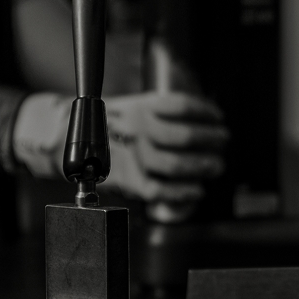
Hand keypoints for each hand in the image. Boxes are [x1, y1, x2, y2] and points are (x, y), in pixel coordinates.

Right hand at [102, 92, 227, 220]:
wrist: (75, 141)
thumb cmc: (113, 125)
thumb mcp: (134, 106)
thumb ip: (163, 111)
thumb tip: (205, 116)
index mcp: (140, 107)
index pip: (180, 106)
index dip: (205, 112)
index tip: (218, 116)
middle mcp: (136, 129)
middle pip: (182, 136)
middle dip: (209, 139)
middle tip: (223, 140)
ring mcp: (131, 156)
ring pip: (173, 164)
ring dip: (200, 166)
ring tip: (216, 165)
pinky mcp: (128, 181)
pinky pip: (159, 191)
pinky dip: (182, 193)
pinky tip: (197, 190)